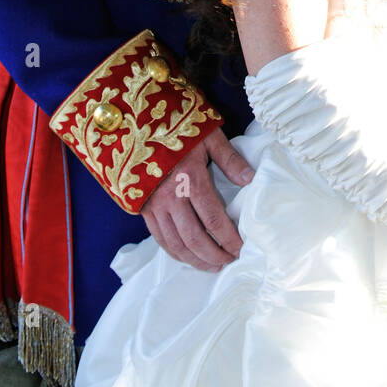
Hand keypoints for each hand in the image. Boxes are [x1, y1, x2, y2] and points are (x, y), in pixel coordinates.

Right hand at [141, 129, 252, 270]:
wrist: (135, 120)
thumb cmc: (176, 124)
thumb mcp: (208, 135)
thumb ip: (229, 159)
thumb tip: (250, 180)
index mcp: (190, 179)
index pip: (213, 219)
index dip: (228, 238)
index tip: (241, 248)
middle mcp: (170, 197)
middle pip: (194, 238)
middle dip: (214, 255)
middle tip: (229, 261)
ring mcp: (153, 204)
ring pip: (175, 243)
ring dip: (195, 260)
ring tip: (213, 265)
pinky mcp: (142, 208)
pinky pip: (159, 238)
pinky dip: (175, 252)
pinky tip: (187, 256)